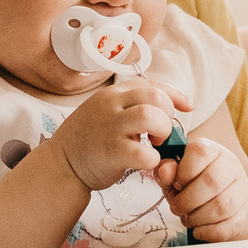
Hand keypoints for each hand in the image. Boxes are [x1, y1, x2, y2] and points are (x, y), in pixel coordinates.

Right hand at [51, 76, 193, 190]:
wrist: (62, 163)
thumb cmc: (92, 139)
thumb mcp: (110, 112)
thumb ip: (137, 104)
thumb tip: (182, 104)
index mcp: (114, 94)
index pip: (153, 84)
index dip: (175, 96)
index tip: (186, 108)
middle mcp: (112, 105)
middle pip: (155, 96)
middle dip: (167, 115)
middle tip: (161, 133)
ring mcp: (110, 127)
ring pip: (149, 116)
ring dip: (162, 131)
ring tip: (156, 144)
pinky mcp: (111, 152)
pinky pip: (143, 152)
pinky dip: (153, 159)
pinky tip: (147, 162)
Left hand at [163, 135, 247, 240]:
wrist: (218, 198)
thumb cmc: (191, 182)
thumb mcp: (174, 174)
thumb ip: (166, 171)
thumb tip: (165, 171)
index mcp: (212, 150)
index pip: (200, 152)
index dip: (183, 172)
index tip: (176, 184)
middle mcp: (230, 166)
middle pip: (212, 182)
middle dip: (187, 200)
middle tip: (177, 207)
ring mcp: (241, 190)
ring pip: (222, 207)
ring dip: (197, 217)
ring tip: (187, 218)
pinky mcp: (244, 213)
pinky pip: (229, 227)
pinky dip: (208, 232)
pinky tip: (198, 229)